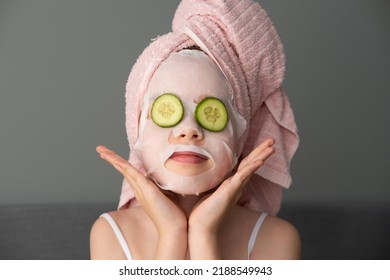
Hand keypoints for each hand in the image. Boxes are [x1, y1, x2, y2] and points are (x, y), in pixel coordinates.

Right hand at [96, 146, 186, 235]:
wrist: (174, 229)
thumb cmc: (175, 214)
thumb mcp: (171, 194)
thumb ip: (167, 185)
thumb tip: (173, 175)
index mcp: (144, 190)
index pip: (131, 172)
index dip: (121, 163)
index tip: (114, 155)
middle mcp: (139, 189)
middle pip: (123, 169)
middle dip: (111, 158)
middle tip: (100, 149)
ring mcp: (141, 190)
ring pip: (124, 170)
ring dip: (113, 159)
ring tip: (101, 150)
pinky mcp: (146, 191)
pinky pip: (132, 175)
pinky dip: (123, 166)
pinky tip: (116, 159)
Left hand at [187, 139, 274, 257]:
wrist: (201, 227)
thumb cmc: (203, 211)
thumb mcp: (209, 191)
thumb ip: (213, 183)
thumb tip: (208, 174)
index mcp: (232, 184)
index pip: (245, 165)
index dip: (254, 154)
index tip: (261, 145)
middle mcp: (236, 185)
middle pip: (251, 164)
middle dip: (262, 151)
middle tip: (272, 140)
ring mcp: (234, 188)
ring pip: (250, 168)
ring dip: (261, 156)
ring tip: (272, 146)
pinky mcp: (230, 191)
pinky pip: (243, 177)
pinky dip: (251, 168)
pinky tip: (260, 161)